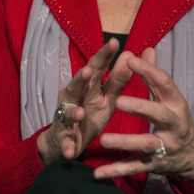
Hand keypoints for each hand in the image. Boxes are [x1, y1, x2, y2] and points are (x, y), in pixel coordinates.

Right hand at [38, 38, 133, 163]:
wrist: (66, 141)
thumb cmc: (88, 114)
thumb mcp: (106, 97)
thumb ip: (117, 78)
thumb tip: (130, 53)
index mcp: (87, 88)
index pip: (95, 68)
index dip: (103, 56)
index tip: (114, 42)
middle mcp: (73, 99)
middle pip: (76, 86)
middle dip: (81, 79)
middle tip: (89, 71)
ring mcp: (66, 118)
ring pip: (67, 112)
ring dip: (73, 112)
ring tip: (80, 113)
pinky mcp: (63, 137)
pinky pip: (65, 142)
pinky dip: (67, 146)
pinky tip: (70, 152)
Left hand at [95, 48, 193, 181]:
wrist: (193, 157)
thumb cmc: (174, 119)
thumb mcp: (169, 99)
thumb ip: (154, 77)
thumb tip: (146, 49)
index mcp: (176, 105)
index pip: (165, 85)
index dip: (149, 72)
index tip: (131, 59)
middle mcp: (174, 125)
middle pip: (159, 115)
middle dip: (141, 108)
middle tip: (118, 101)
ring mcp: (165, 147)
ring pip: (146, 144)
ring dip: (125, 142)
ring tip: (103, 139)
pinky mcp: (154, 165)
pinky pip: (134, 167)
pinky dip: (116, 171)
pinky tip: (98, 174)